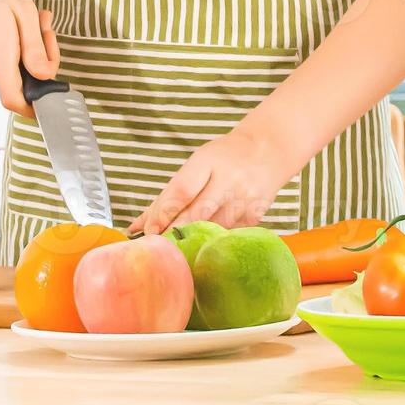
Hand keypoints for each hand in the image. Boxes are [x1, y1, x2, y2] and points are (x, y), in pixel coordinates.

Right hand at [0, 0, 58, 116]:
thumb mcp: (24, 12)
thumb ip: (35, 49)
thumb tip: (45, 77)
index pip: (13, 99)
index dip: (35, 107)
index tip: (53, 97)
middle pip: (23, 81)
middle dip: (41, 58)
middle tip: (45, 25)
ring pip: (15, 69)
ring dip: (31, 49)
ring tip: (33, 17)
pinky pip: (3, 61)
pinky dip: (17, 47)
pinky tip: (18, 22)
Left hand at [129, 128, 293, 234]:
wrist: (268, 150)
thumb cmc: (223, 157)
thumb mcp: (196, 164)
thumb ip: (167, 195)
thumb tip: (136, 227)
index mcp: (209, 161)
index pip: (182, 191)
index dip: (163, 214)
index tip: (148, 232)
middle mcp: (229, 180)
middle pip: (197, 214)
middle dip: (174, 233)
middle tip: (156, 248)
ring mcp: (244, 200)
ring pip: (212, 230)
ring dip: (191, 242)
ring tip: (174, 253)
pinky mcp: (255, 217)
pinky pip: (227, 236)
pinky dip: (210, 242)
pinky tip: (200, 248)